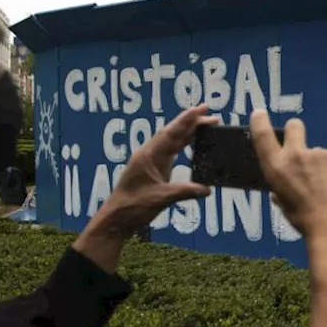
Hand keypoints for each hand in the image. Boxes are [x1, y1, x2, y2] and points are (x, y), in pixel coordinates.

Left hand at [98, 104, 217, 230]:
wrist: (117, 218)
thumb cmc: (133, 207)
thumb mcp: (161, 199)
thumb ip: (184, 192)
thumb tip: (206, 189)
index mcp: (149, 156)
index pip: (171, 133)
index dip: (186, 120)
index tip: (200, 109)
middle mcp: (150, 154)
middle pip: (173, 133)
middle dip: (190, 121)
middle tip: (209, 112)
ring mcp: (151, 161)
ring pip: (172, 140)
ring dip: (188, 131)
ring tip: (206, 124)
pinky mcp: (154, 169)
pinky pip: (171, 151)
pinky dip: (183, 144)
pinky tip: (192, 142)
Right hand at [249, 110, 326, 238]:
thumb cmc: (306, 220)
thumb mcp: (284, 206)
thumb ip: (280, 191)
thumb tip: (279, 190)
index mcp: (277, 168)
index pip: (262, 135)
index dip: (259, 121)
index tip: (259, 114)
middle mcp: (296, 156)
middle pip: (294, 127)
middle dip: (295, 131)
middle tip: (300, 147)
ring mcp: (319, 154)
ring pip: (318, 152)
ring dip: (320, 163)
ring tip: (326, 187)